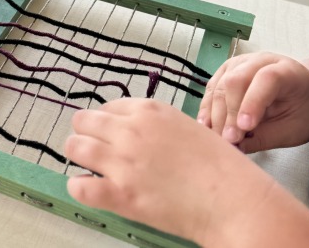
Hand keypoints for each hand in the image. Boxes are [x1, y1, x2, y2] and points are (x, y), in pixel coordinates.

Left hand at [65, 98, 275, 244]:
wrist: (234, 200)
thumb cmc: (219, 166)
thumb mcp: (186, 126)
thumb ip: (155, 125)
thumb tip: (131, 130)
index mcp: (148, 111)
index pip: (106, 107)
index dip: (107, 123)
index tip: (112, 136)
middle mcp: (130, 131)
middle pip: (83, 121)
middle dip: (87, 135)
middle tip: (97, 150)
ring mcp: (122, 162)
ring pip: (74, 147)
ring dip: (79, 156)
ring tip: (91, 167)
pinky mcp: (120, 194)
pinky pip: (79, 186)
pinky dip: (80, 187)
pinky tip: (92, 188)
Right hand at [198, 52, 308, 151]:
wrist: (302, 94)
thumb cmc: (301, 110)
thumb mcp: (292, 128)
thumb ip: (265, 137)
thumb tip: (235, 148)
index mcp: (287, 71)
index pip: (266, 79)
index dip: (252, 102)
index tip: (245, 127)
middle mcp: (259, 61)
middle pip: (235, 81)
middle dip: (229, 113)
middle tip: (228, 139)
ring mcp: (239, 64)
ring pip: (219, 86)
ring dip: (215, 114)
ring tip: (217, 137)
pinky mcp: (224, 72)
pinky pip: (210, 89)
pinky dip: (207, 109)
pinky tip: (207, 125)